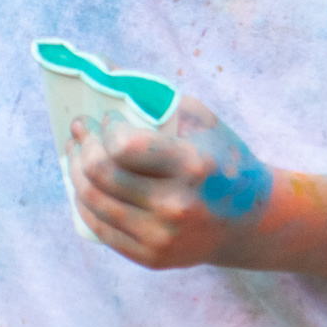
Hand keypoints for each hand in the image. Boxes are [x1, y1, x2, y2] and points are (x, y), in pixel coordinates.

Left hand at [70, 94, 292, 271]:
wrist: (251, 221)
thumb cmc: (223, 160)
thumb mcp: (202, 121)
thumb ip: (156, 97)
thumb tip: (103, 69)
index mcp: (192, 165)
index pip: (122, 145)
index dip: (105, 127)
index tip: (107, 118)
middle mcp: (176, 205)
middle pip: (99, 172)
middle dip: (81, 145)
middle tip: (80, 130)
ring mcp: (162, 237)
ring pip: (92, 201)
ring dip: (74, 171)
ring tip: (75, 153)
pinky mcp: (152, 257)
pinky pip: (100, 228)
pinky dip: (84, 202)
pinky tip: (84, 184)